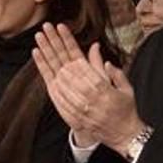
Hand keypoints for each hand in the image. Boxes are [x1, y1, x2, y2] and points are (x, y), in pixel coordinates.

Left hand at [33, 22, 144, 155]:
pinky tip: (37, 57)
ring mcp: (73, 100)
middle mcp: (84, 91)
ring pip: (55, 72)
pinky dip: (44, 71)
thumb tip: (95, 48)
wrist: (121, 135)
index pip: (79, 57)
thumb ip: (107, 68)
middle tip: (44, 27)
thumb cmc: (125, 109)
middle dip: (54, 43)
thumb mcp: (122, 86)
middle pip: (64, 62)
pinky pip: (51, 87)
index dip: (68, 41)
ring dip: (46, 54)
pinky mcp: (66, 108)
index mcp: (99, 83)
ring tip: (39, 38)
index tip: (60, 27)